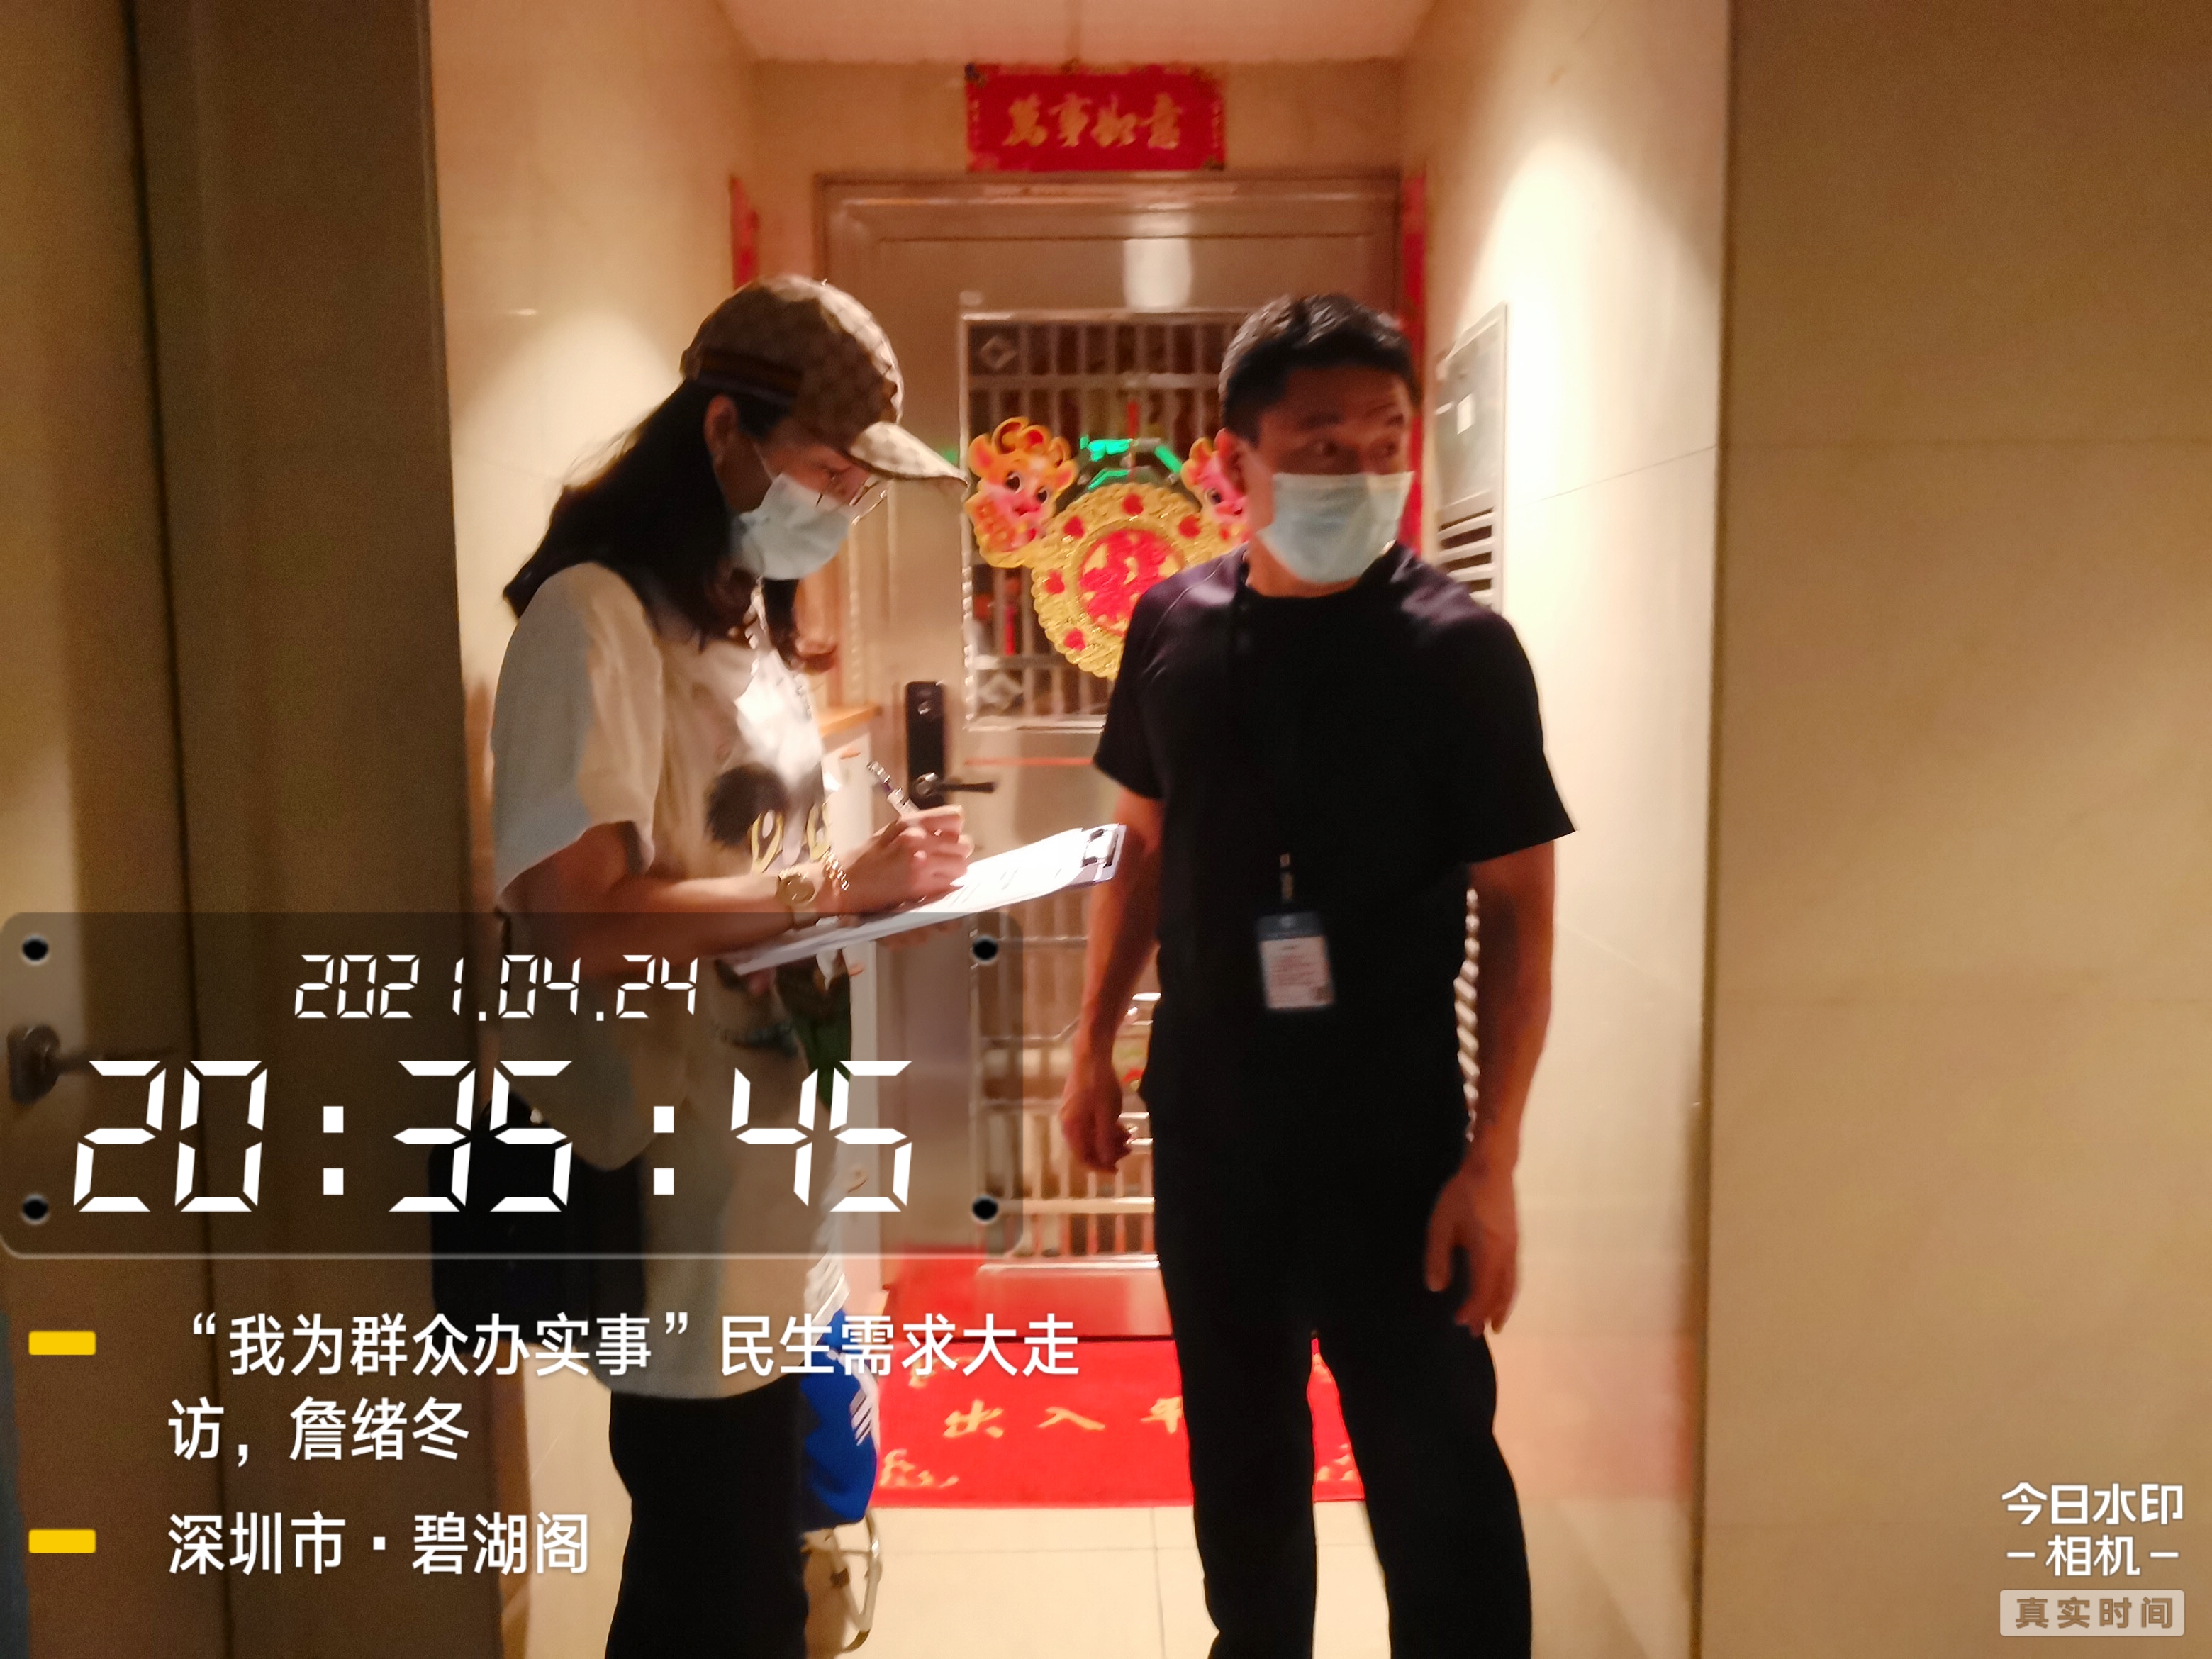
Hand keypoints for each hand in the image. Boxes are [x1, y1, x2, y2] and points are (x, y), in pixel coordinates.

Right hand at [837, 806, 970, 911]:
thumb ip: (921, 827)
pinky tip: (930, 884)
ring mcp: (921, 864)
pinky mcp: (921, 887)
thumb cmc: (865, 860)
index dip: (954, 830)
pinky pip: (950, 884)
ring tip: (935, 873)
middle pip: (963, 844)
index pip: (955, 818)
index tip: (949, 837)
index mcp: (911, 823)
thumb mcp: (891, 831)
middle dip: (955, 853)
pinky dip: (945, 886)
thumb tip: (950, 830)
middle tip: (942, 859)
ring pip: (961, 866)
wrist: (844, 884)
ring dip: (953, 870)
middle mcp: (918, 840)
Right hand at [1058, 1038, 1130, 1172]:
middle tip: (1128, 1148)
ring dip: (1109, 1140)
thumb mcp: (1107, 1115)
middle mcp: (1068, 1124)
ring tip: (1128, 1136)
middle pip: (1087, 1148)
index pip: (1083, 1158)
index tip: (1117, 1170)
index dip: (1100, 1167)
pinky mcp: (1078, 1104)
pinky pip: (1091, 1124)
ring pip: (1091, 1136)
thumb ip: (1105, 1140)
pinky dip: (1105, 1128)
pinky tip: (1120, 1125)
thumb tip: (1106, 1162)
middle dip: (1108, 1152)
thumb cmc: (1100, 1085)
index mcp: (1072, 1128)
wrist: (1091, 1054)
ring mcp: (1072, 1113)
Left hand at [1423, 1151, 1519, 1333]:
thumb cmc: (1463, 1194)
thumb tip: (1437, 1287)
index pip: (1483, 1291)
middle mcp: (1507, 1254)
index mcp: (1489, 1252)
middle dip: (1489, 1314)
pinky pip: (1514, 1273)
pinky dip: (1507, 1290)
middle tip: (1478, 1333)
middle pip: (1501, 1292)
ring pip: (1512, 1284)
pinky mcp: (1515, 1239)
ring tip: (1495, 1322)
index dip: (1473, 1309)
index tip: (1459, 1322)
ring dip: (1503, 1305)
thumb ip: (1438, 1257)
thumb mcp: (1442, 1224)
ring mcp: (1514, 1247)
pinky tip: (1499, 1292)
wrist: (1491, 1167)